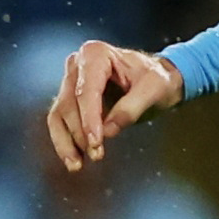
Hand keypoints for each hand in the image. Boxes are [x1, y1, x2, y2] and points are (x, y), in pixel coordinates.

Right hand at [48, 40, 183, 171]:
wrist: (158, 78)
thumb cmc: (157, 78)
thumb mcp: (154, 89)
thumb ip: (132, 107)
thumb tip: (108, 131)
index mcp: (95, 54)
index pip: (87, 91)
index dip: (89, 118)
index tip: (96, 141)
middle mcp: (77, 64)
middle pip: (70, 104)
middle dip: (80, 132)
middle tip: (96, 154)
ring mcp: (70, 81)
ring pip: (59, 114)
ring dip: (66, 141)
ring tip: (77, 164)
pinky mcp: (69, 97)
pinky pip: (60, 121)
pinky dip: (65, 141)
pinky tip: (74, 159)